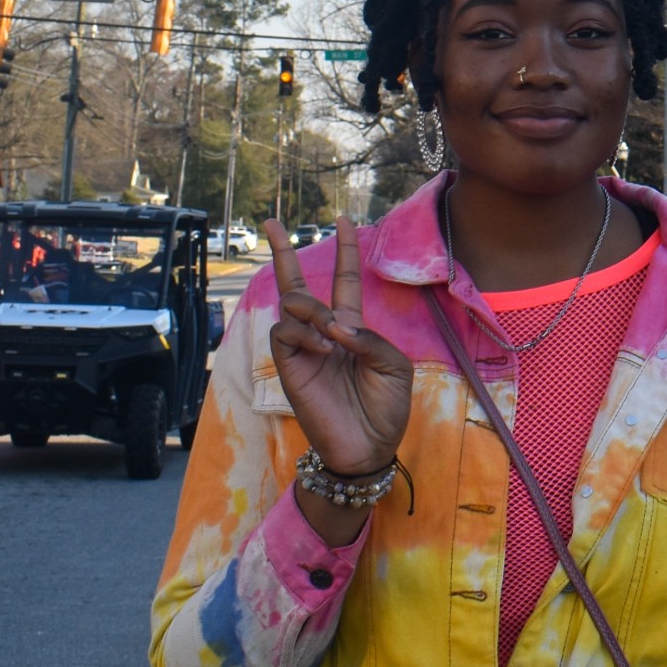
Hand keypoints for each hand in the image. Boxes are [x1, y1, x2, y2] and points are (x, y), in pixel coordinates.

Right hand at [264, 218, 413, 535]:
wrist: (369, 447)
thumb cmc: (386, 408)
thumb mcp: (394, 366)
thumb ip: (370, 337)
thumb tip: (336, 325)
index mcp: (353, 328)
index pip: (345, 281)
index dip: (345, 251)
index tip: (344, 219)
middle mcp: (324, 333)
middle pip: (298, 285)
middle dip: (285, 253)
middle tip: (272, 223)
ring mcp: (304, 349)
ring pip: (291, 305)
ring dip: (312, 308)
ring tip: (331, 331)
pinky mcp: (289, 366)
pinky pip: (285, 333)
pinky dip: (303, 331)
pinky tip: (322, 345)